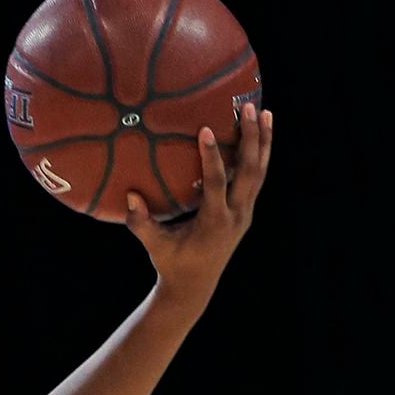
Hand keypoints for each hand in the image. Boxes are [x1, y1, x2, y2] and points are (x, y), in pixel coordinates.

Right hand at [127, 102, 272, 300]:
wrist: (195, 286)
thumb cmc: (171, 264)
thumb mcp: (155, 246)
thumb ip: (141, 223)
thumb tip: (130, 197)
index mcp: (215, 222)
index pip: (218, 183)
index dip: (213, 156)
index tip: (206, 129)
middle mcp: (236, 215)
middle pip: (251, 171)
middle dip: (252, 138)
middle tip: (249, 108)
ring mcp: (245, 213)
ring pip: (260, 172)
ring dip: (263, 142)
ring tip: (264, 112)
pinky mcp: (245, 211)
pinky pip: (257, 178)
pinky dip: (259, 155)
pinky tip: (259, 136)